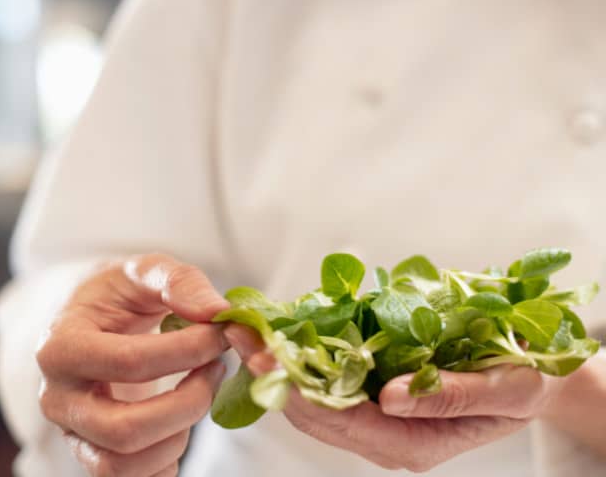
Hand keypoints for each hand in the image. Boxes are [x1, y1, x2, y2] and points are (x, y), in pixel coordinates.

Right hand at [36, 254, 229, 476]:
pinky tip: (182, 423)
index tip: (221, 333)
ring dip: (179, 437)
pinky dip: (165, 462)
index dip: (189, 351)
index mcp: (61, 346)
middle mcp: (56, 397)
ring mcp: (72, 432)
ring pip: (122, 465)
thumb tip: (216, 312)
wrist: (92, 320)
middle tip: (216, 369)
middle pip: (124, 430)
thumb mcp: (143, 270)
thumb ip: (179, 281)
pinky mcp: (91, 452)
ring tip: (199, 394)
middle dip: (189, 404)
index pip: (131, 362)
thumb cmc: (117, 294)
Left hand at [226, 324, 564, 472]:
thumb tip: (392, 397)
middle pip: (313, 407)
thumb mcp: (506, 391)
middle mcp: (383, 430)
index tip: (264, 359)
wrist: (531, 371)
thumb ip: (450, 397)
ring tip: (243, 326)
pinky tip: (276, 325)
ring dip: (277, 358)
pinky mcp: (373, 381)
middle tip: (237, 334)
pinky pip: (328, 369)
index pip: (340, 421)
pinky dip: (300, 348)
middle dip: (272, 371)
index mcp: (411, 442)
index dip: (298, 390)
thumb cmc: (525, 382)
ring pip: (312, 389)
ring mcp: (375, 407)